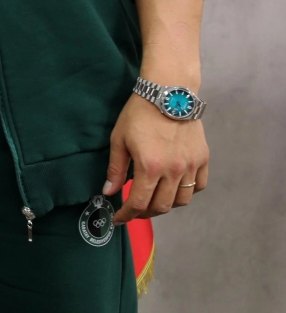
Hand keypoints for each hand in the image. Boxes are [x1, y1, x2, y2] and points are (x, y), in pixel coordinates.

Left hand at [105, 93, 208, 224]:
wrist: (168, 93)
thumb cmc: (138, 114)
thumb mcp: (119, 140)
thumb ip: (116, 170)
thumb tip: (109, 193)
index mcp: (150, 167)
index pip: (139, 203)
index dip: (127, 215)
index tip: (119, 219)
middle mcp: (174, 170)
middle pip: (162, 207)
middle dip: (145, 213)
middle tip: (134, 210)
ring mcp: (191, 165)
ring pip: (182, 200)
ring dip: (166, 205)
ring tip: (153, 199)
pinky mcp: (203, 158)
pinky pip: (199, 186)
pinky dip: (187, 192)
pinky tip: (174, 188)